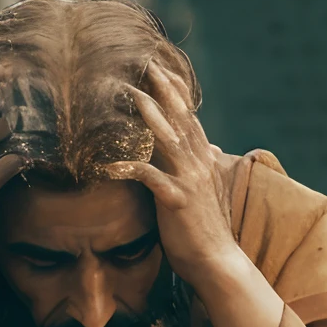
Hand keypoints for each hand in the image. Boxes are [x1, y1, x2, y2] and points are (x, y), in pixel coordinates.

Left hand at [121, 65, 243, 292]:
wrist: (217, 262)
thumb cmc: (208, 229)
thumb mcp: (210, 192)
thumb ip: (208, 166)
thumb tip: (212, 149)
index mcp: (203, 160)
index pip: (190, 116)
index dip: (177, 91)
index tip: (161, 68)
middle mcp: (199, 164)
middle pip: (180, 118)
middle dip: (163, 89)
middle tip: (145, 64)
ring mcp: (189, 181)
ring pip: (168, 139)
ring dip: (149, 114)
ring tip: (129, 93)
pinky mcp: (177, 201)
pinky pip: (150, 178)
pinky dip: (130, 168)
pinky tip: (109, 163)